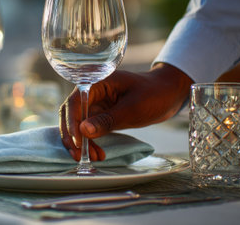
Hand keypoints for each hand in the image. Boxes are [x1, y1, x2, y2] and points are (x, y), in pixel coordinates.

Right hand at [60, 63, 192, 160]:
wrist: (168, 94)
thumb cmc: (154, 94)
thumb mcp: (132, 108)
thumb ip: (107, 120)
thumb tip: (84, 131)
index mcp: (96, 82)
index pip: (75, 102)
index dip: (72, 123)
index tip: (78, 142)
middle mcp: (91, 92)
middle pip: (71, 114)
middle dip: (73, 136)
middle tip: (78, 155)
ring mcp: (94, 104)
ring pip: (77, 124)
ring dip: (80, 142)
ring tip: (90, 158)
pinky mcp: (99, 115)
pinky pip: (88, 129)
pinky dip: (89, 142)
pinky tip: (96, 153)